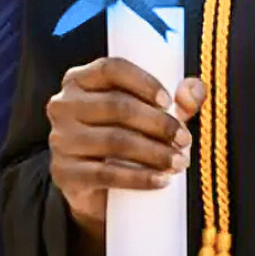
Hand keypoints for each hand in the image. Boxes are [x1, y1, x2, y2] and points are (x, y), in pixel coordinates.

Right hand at [46, 58, 204, 238]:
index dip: (143, 81)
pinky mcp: (65, 173)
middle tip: (185, 139)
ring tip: (179, 162)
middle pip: (116, 105)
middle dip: (158, 123)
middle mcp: (64, 105)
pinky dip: (139, 178)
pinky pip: (106, 174)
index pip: (110, 68)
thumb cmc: (124, 137)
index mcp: (80, 80)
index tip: (169, 101)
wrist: (95, 187)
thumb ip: (177, 98)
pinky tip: (162, 180)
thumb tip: (193, 90)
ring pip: (114, 140)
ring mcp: (61, 140)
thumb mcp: (148, 114)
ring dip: (154, 152)